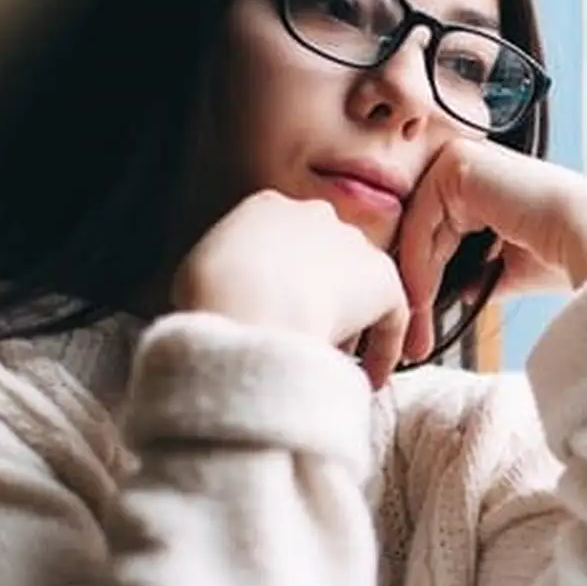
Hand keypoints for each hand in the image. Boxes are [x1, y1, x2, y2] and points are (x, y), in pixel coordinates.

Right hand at [172, 190, 411, 387]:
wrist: (245, 308)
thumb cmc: (211, 298)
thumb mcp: (195, 276)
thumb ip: (220, 279)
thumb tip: (224, 304)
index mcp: (265, 207)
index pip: (284, 243)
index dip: (283, 282)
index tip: (278, 311)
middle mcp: (314, 216)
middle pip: (325, 260)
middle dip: (320, 298)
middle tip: (308, 337)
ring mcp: (352, 244)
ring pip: (360, 287)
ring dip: (352, 324)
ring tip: (337, 362)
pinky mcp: (382, 280)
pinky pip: (391, 316)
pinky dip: (384, 348)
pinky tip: (371, 378)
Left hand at [394, 141, 586, 362]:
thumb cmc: (562, 254)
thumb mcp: (507, 268)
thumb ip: (477, 273)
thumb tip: (453, 292)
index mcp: (485, 184)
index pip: (437, 232)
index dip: (426, 279)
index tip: (421, 326)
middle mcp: (472, 165)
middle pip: (422, 229)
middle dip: (415, 284)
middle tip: (412, 335)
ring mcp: (462, 159)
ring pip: (416, 226)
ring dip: (413, 278)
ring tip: (418, 324)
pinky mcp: (457, 163)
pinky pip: (421, 218)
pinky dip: (418, 261)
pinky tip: (425, 297)